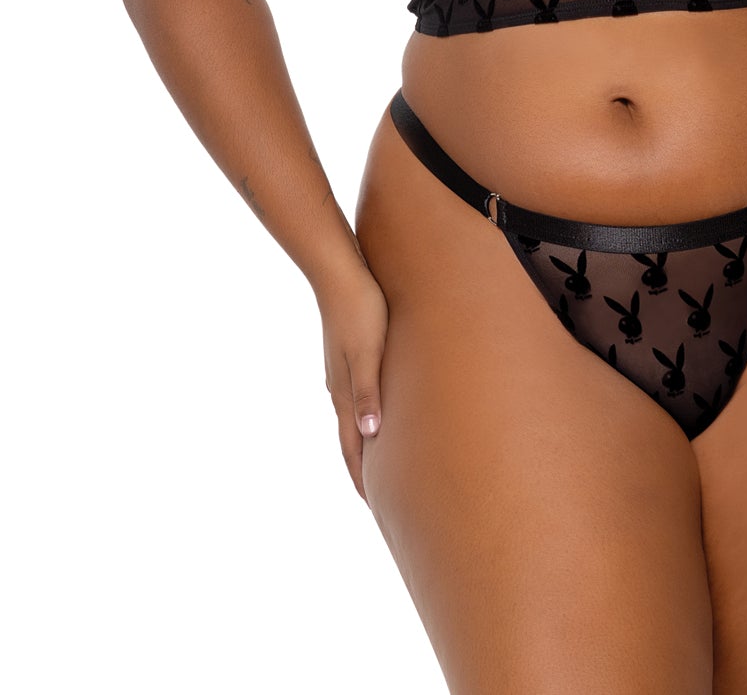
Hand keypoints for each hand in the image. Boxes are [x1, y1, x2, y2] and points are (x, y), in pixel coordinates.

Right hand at [316, 265, 388, 501]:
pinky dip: (364, 416)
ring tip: (377, 460)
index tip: (373, 505)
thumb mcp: (369, 353)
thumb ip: (368, 393)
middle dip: (362, 467)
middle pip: (350, 437)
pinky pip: (356, 396)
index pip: (352, 446)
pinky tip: (373, 412)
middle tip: (377, 494)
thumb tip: (370, 436)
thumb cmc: (360, 311)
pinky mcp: (347, 355)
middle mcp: (339, 388)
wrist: (339, 273)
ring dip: (362, 442)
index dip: (362, 476)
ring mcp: (340, 372)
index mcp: (343, 392)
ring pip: (352, 417)